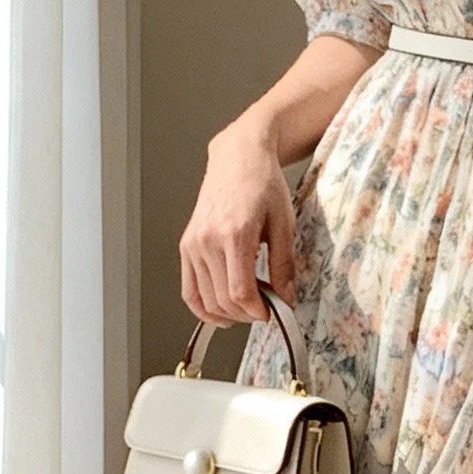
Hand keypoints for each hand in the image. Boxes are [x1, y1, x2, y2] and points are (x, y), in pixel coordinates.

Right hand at [179, 115, 295, 326]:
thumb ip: (283, 265)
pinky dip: (203, 307)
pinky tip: (220, 313)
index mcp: (234, 234)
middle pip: (222, 299)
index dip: (257, 311)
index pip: (240, 291)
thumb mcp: (283, 224)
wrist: (238, 158)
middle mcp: (208, 240)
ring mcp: (193, 243)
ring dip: (228, 313)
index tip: (272, 313)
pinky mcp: (186, 245)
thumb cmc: (262, 183)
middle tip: (265, 310)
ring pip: (205, 299)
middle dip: (246, 314)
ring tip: (247, 308)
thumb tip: (286, 297)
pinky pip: (189, 289)